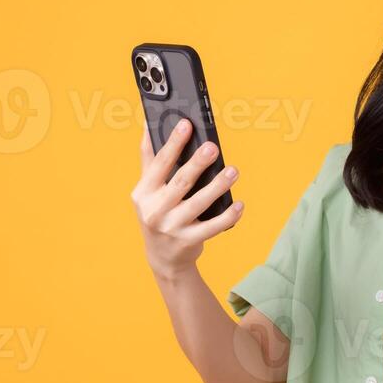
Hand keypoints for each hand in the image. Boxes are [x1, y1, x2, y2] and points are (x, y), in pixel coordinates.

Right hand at [132, 116, 243, 280]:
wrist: (162, 258)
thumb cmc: (157, 213)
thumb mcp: (147, 190)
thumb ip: (148, 159)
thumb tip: (148, 125)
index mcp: (143, 192)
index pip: (159, 163)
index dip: (173, 143)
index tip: (187, 124)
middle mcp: (155, 210)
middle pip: (180, 182)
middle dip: (198, 163)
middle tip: (213, 147)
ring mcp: (171, 227)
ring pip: (198, 203)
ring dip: (218, 186)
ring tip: (233, 171)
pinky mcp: (188, 241)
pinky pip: (212, 227)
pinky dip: (227, 216)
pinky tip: (239, 204)